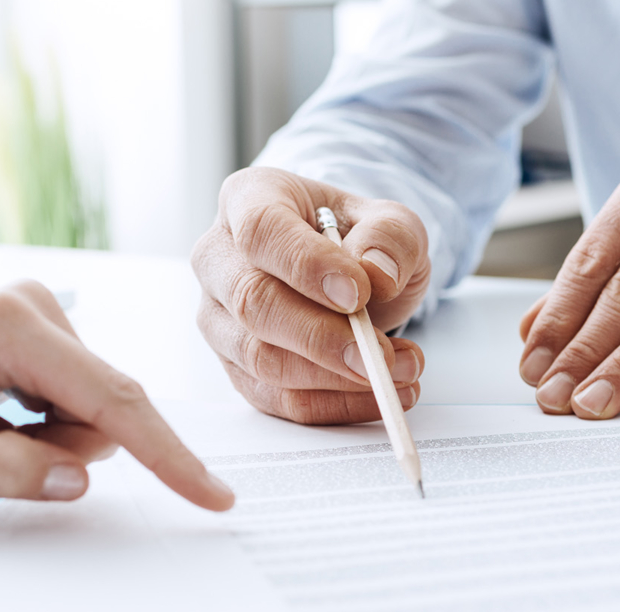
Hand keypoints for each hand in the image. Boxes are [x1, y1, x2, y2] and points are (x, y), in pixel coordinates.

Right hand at [192, 167, 430, 423]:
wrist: (351, 272)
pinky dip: (333, 404)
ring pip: (260, 359)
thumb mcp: (392, 223)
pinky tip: (380, 394)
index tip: (358, 293)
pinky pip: (276, 398)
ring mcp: (219, 316)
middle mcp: (219, 258)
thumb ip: (391, 238)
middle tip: (381, 355)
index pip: (262, 231)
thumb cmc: (359, 239)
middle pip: (253, 303)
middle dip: (322, 338)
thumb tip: (376, 273)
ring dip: (335, 377)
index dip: (307, 265)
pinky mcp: (235, 366)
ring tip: (400, 371)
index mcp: (250, 199)